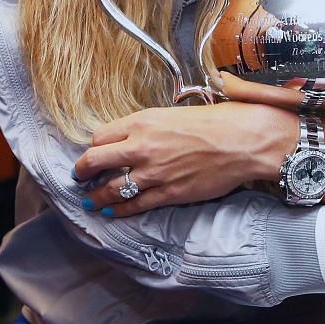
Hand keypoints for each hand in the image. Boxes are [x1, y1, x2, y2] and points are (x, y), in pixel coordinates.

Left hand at [73, 103, 296, 216]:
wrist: (245, 141)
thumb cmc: (218, 121)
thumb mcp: (176, 112)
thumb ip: (152, 125)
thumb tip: (138, 133)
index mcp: (143, 122)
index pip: (101, 136)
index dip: (94, 146)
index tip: (94, 152)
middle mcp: (142, 147)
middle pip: (95, 161)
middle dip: (82, 171)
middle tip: (79, 176)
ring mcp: (153, 173)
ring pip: (111, 188)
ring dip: (96, 196)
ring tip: (89, 200)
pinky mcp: (169, 194)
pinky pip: (135, 205)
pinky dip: (119, 209)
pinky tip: (111, 211)